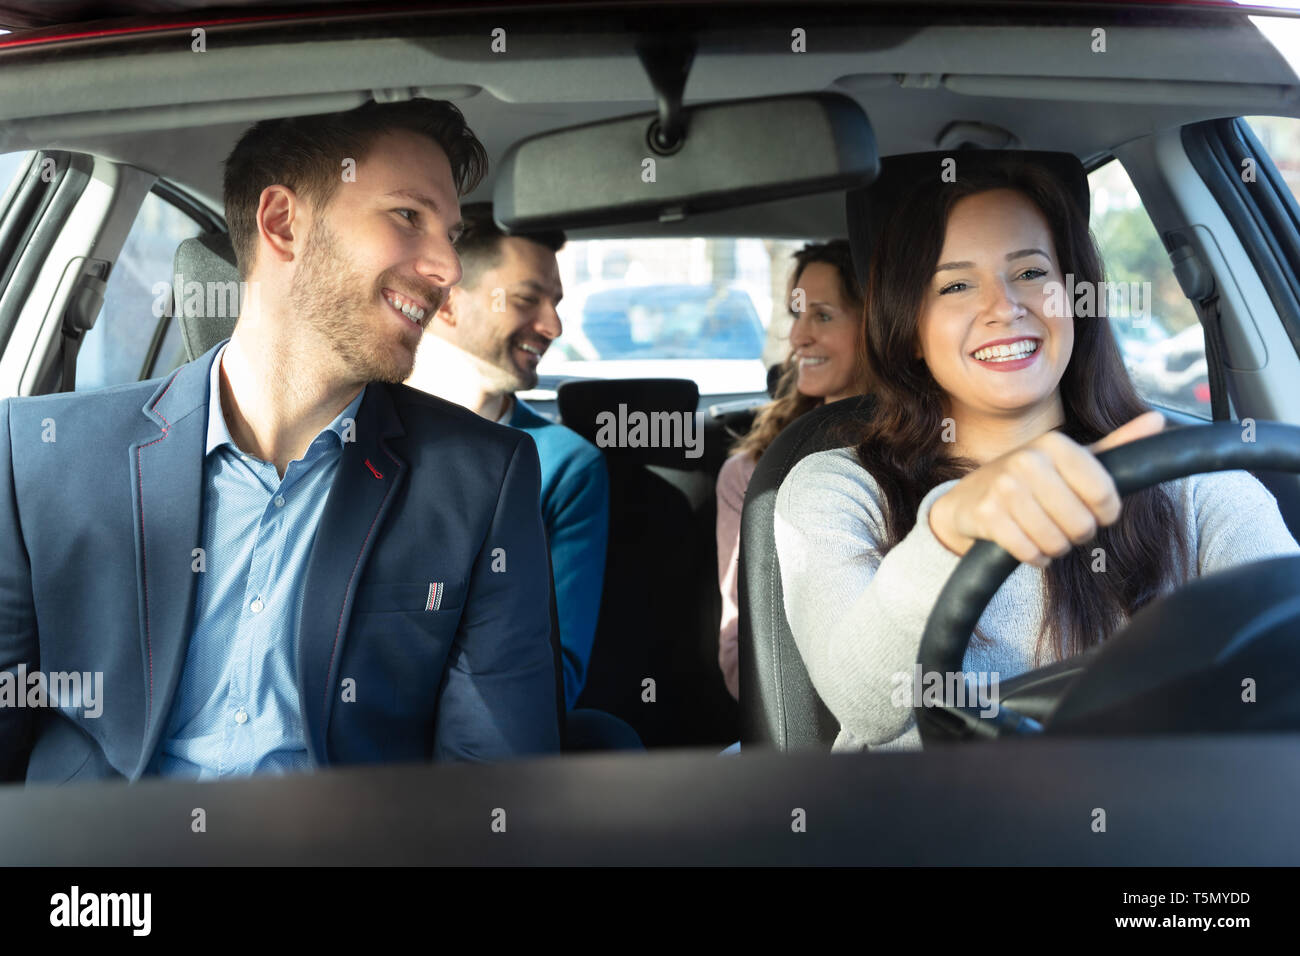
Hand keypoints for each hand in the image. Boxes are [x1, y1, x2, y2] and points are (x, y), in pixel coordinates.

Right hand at [928, 411, 1165, 566]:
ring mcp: (1003, 487)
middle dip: (1078, 533)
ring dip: (1055, 547)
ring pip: (1055, 542)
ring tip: (1045, 533)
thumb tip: (1157, 419)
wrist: (970, 497)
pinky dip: (1034, 557)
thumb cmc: (1031, 480)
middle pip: (1082, 524)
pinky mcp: (987, 515)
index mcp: (1055, 444)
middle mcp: (1027, 460)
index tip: (1096, 512)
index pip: (1105, 495)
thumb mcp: (1072, 460)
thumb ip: (1116, 444)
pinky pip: (1028, 552)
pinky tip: (1027, 544)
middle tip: (1064, 523)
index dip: (1106, 514)